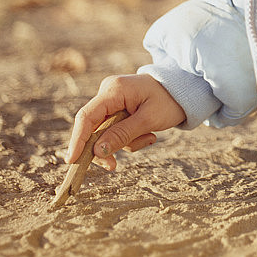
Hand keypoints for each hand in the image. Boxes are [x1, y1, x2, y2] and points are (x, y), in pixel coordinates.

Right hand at [65, 74, 185, 170]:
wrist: (184, 91)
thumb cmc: (169, 100)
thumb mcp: (148, 120)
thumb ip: (122, 135)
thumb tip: (96, 152)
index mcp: (114, 90)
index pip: (86, 117)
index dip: (77, 140)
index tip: (71, 161)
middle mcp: (108, 93)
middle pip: (93, 128)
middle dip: (106, 147)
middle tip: (113, 166)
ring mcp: (112, 101)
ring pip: (105, 133)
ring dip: (125, 142)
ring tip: (149, 137)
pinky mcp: (118, 109)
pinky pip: (115, 130)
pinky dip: (129, 138)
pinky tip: (148, 134)